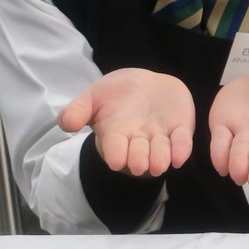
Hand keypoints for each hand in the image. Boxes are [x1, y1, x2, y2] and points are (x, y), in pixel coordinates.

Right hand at [58, 68, 194, 177]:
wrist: (143, 83)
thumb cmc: (114, 94)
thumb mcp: (92, 98)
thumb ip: (78, 110)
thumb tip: (66, 124)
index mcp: (116, 135)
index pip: (115, 147)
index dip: (116, 154)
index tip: (116, 161)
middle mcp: (139, 139)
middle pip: (139, 153)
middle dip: (139, 159)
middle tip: (139, 165)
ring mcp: (160, 135)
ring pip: (161, 151)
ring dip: (160, 158)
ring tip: (158, 165)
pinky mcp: (180, 128)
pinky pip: (182, 140)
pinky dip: (182, 149)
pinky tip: (180, 157)